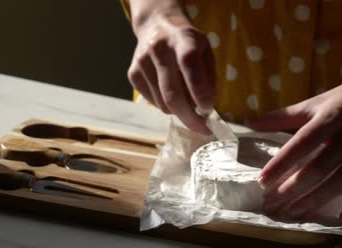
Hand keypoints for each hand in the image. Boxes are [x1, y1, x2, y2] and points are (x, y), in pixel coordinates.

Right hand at [127, 5, 214, 133]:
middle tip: (202, 128)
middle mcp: (159, 49)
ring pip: (163, 103)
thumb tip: (206, 107)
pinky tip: (171, 93)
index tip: (208, 110)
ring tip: (189, 104)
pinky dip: (166, 106)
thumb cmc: (188, 42)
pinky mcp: (132, 74)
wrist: (156, 25)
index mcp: (182, 39)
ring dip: (179, 111)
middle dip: (189, 117)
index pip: (189, 64)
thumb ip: (208, 77)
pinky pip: (153, 102)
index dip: (199, 90)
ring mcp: (142, 62)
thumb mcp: (206, 51)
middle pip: (172, 93)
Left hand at [245, 56, 341, 222]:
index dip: (281, 163)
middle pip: (319, 167)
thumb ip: (284, 115)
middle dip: (294, 188)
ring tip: (294, 213)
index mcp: (331, 117)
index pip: (302, 143)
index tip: (262, 180)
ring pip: (340, 180)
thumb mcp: (319, 102)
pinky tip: (341, 218)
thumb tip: (250, 122)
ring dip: (317, 199)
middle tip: (273, 204)